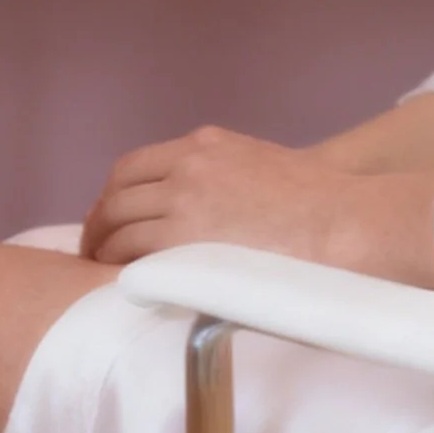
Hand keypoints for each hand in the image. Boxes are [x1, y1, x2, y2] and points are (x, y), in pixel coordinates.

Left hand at [81, 125, 354, 268]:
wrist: (338, 222)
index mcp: (205, 145)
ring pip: (116, 229)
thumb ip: (223, 178)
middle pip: (115, 196)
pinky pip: (132, 258)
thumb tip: (202, 210)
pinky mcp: (183, 243)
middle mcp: (187, 166)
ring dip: (103, 253)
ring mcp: (183, 203)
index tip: (109, 223)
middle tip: (95, 254)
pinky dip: (119, 272)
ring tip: (103, 278)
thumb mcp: (260, 166)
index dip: (112, 198)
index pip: (132, 167)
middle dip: (98, 227)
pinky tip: (122, 287)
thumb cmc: (315, 202)